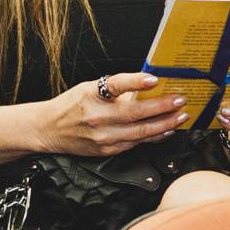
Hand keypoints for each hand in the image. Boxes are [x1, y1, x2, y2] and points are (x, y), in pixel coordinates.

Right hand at [39, 72, 188, 156]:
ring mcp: (103, 137)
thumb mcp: (88, 88)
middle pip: (136, 114)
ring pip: (140, 132)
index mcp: (91, 95)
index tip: (154, 78)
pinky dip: (153, 136)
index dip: (136, 81)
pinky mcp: (107, 151)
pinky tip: (166, 130)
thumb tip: (146, 86)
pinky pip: (135, 143)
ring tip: (181, 116)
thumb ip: (114, 89)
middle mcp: (97, 117)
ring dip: (165, 124)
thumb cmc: (71, 105)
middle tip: (181, 100)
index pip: (115, 85)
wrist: (49, 129)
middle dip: (163, 107)